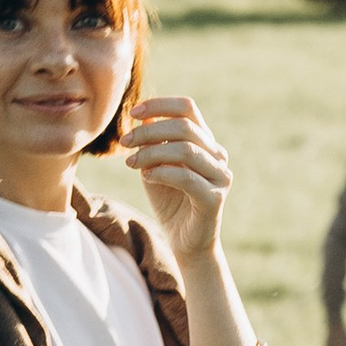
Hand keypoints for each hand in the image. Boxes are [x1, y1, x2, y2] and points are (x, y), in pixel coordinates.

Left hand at [123, 96, 228, 263]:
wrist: (185, 241)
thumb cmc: (170, 201)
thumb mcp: (155, 165)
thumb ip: (153, 142)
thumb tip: (144, 116)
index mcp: (206, 142)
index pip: (188, 108)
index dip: (160, 105)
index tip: (133, 113)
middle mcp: (217, 155)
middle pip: (185, 127)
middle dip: (149, 132)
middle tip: (125, 142)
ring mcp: (220, 176)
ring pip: (185, 150)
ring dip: (152, 152)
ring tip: (131, 162)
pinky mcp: (215, 198)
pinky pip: (187, 177)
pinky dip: (162, 173)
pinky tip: (146, 176)